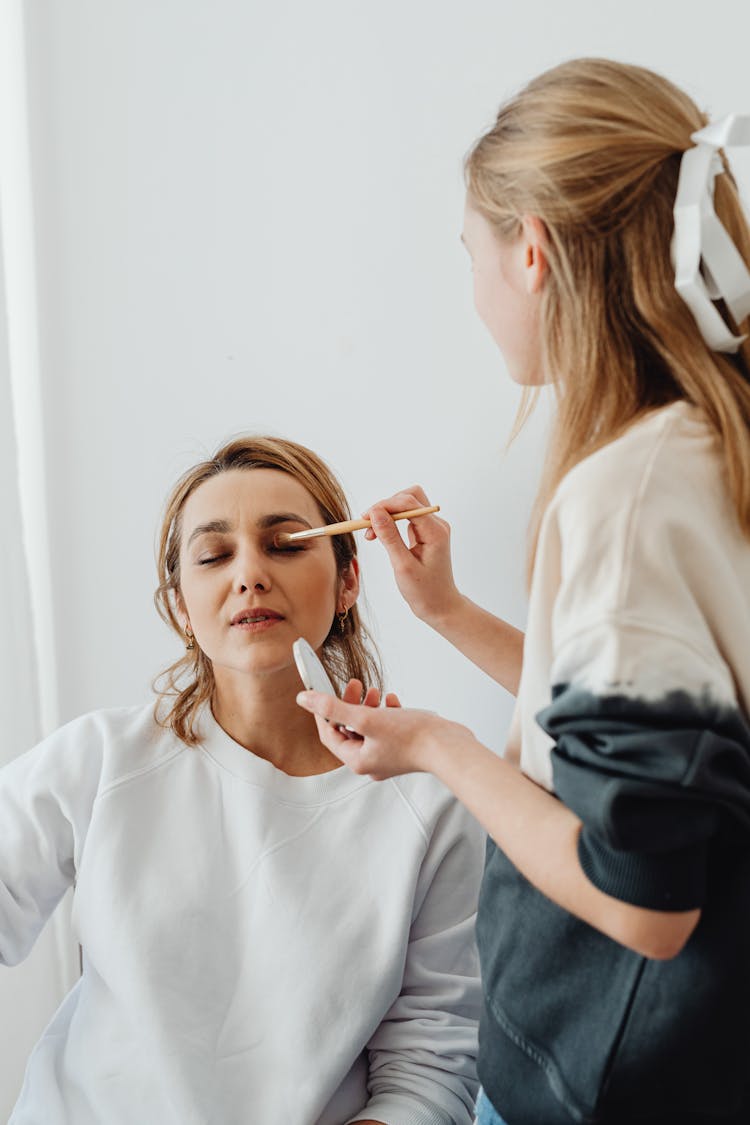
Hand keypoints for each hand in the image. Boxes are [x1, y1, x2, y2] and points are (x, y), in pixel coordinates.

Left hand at [297, 680, 462, 779]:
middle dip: (350, 705)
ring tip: (375, 690)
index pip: (329, 735)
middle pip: (350, 729)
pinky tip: (393, 701)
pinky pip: (388, 728)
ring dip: (369, 706)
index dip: (323, 712)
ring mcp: (389, 756)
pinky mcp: (405, 748)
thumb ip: (333, 707)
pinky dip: (387, 712)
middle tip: (355, 685)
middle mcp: (372, 762)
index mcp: (358, 760)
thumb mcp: (366, 717)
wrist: (449, 746)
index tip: (322, 692)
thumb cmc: (412, 737)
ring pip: (369, 727)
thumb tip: (304, 699)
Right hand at [361, 486, 460, 626]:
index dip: (384, 506)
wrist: (439, 606)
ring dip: (386, 513)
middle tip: (367, 523)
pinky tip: (379, 534)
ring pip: (407, 504)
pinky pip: (406, 516)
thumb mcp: (403, 565)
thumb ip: (389, 537)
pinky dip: (390, 521)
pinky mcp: (425, 533)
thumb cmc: (424, 591)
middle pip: (410, 497)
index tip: (364, 518)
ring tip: (371, 532)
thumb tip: (375, 512)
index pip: (408, 504)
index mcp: (435, 532)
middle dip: (386, 506)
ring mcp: (431, 528)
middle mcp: (436, 525)